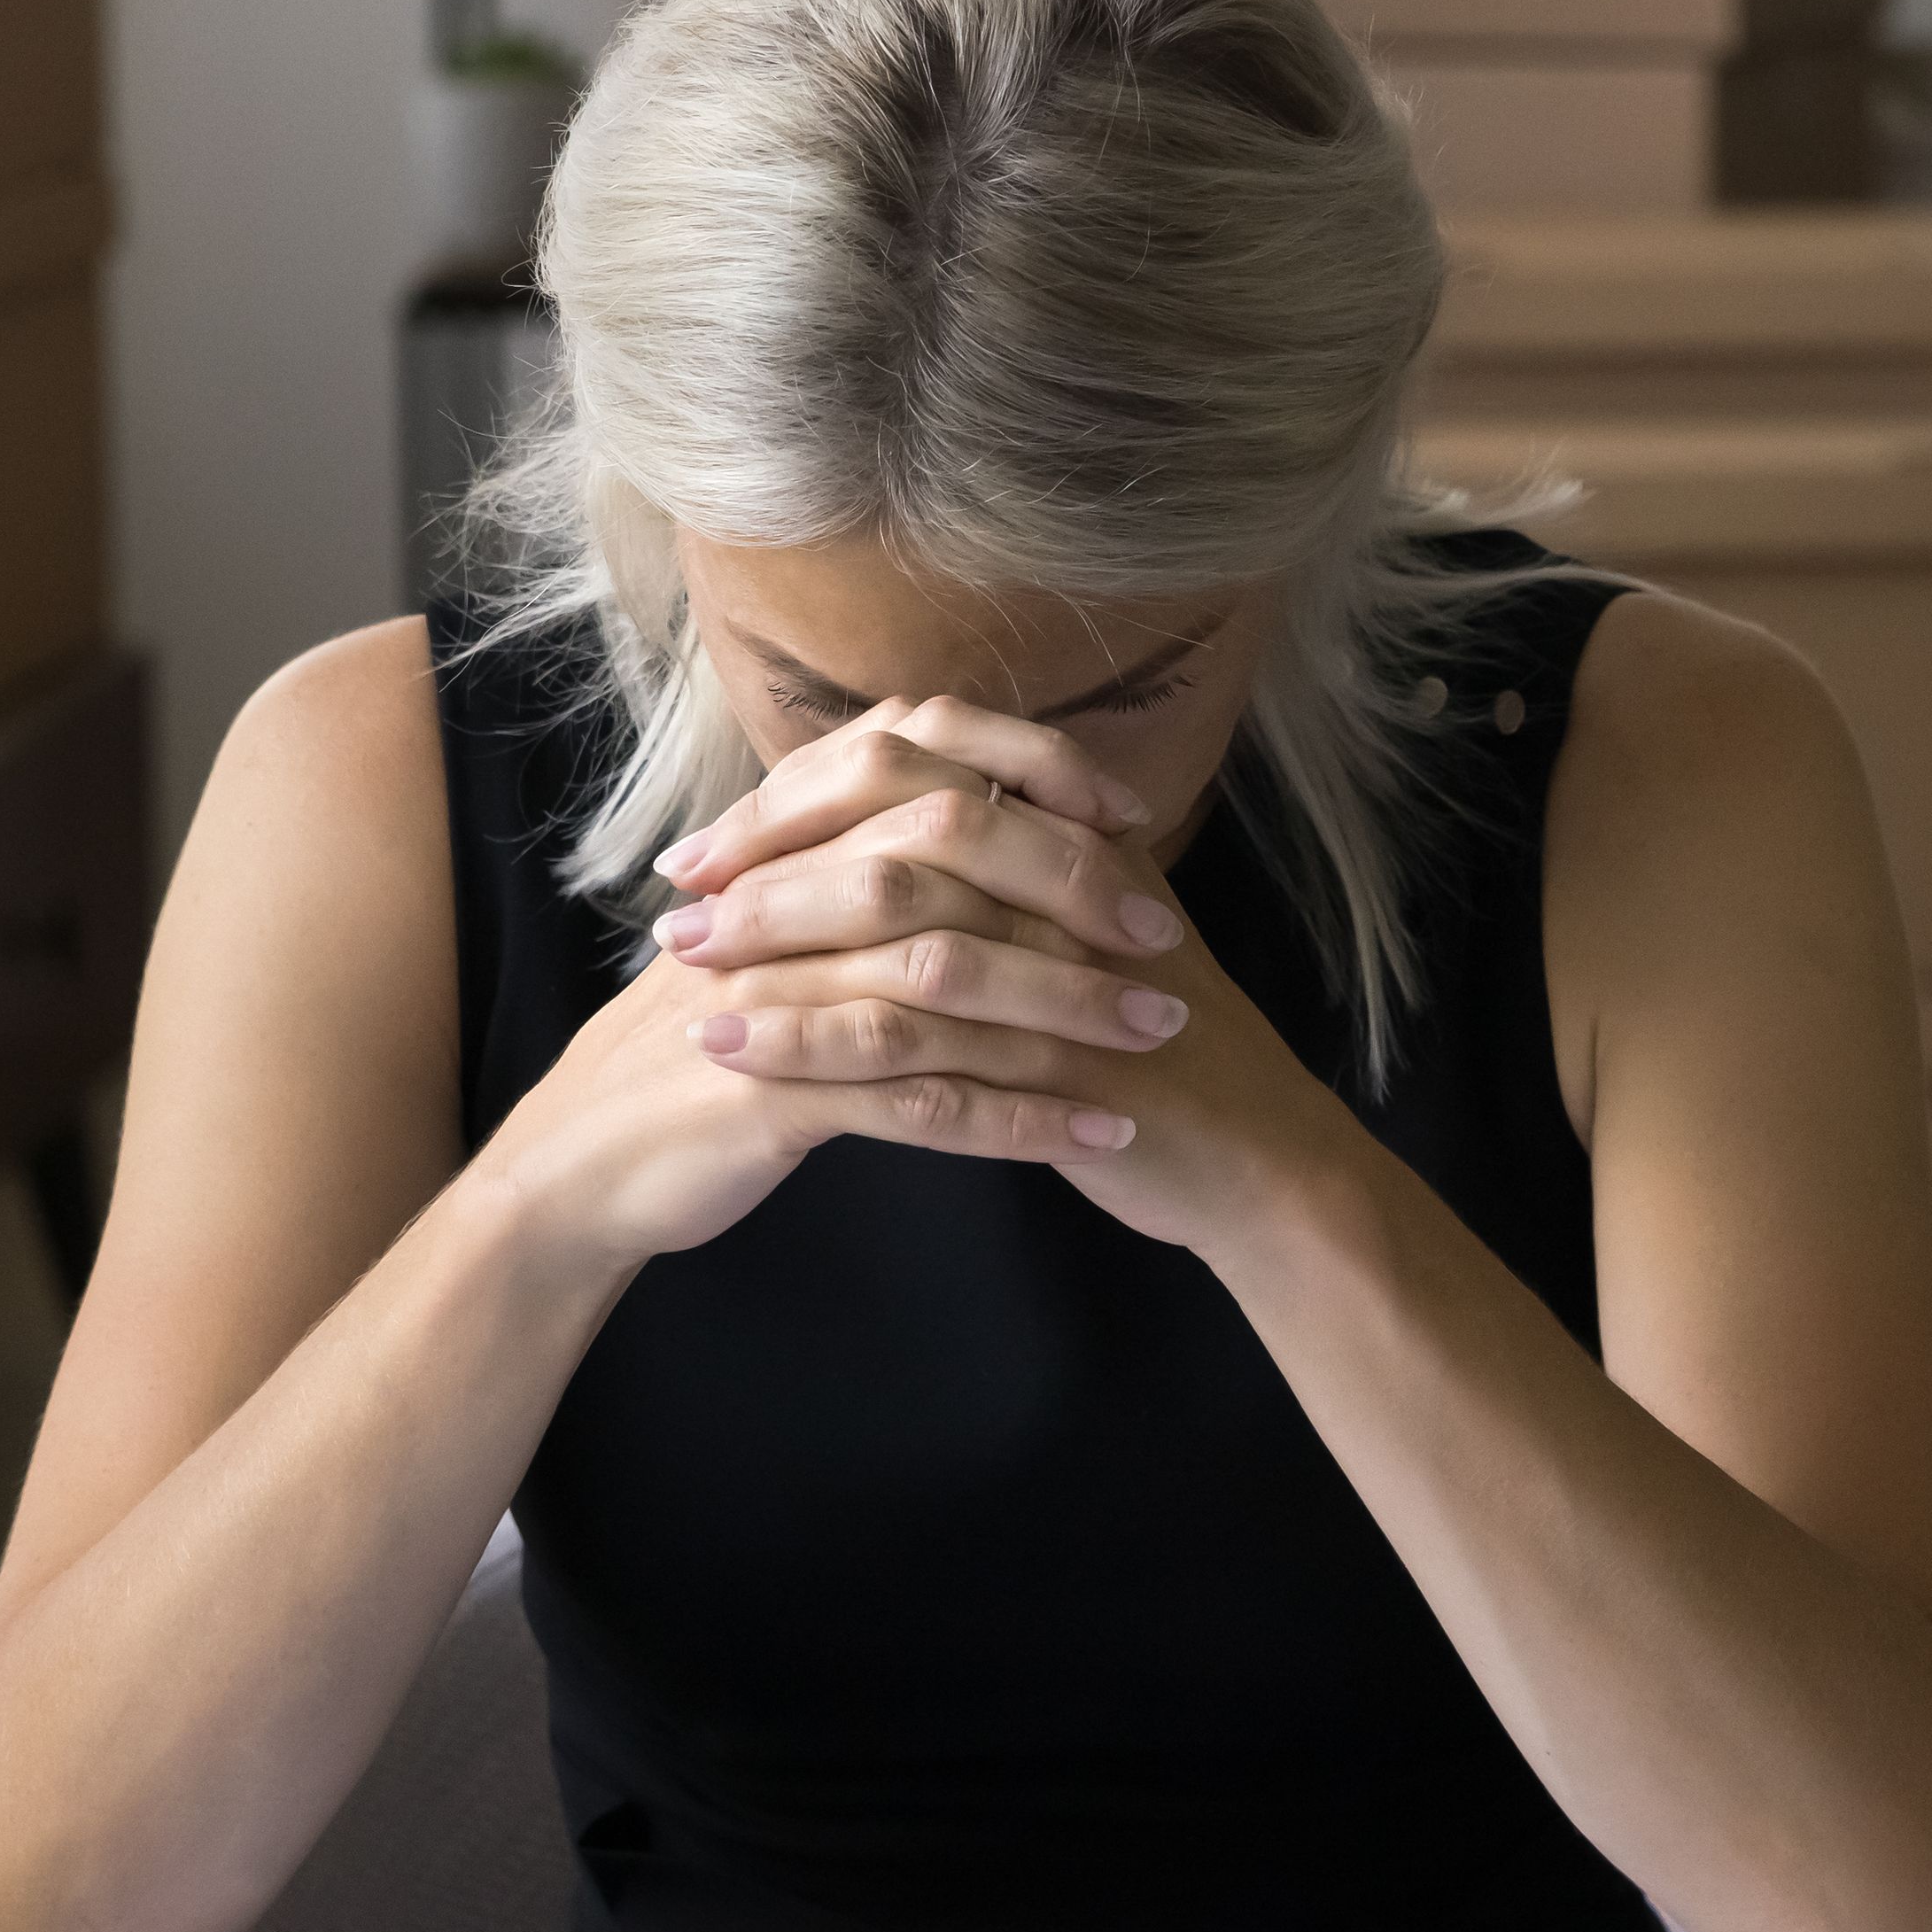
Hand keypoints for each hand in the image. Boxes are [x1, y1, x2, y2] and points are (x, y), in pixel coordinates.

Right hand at [448, 697, 1198, 1285]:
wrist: (580, 1165)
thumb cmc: (702, 1052)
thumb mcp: (770, 943)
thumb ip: (852, 876)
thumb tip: (977, 820)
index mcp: (780, 850)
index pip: (918, 761)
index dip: (1031, 776)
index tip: (1128, 818)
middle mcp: (776, 902)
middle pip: (944, 859)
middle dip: (1071, 896)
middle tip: (1166, 942)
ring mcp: (771, 995)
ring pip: (944, 980)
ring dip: (1064, 1012)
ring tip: (1156, 1042)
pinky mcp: (772, 1093)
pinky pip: (919, 1101)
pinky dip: (1018, 1119)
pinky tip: (1094, 1137)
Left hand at [652, 699, 1366, 1262]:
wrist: (1254, 1160)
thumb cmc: (1148, 1052)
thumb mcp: (1076, 940)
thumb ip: (1000, 880)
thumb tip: (874, 836)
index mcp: (1063, 841)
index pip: (914, 771)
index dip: (800, 796)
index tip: (712, 837)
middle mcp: (1067, 885)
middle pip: (900, 828)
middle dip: (773, 856)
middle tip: (677, 893)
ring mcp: (1070, 969)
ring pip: (901, 928)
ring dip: (777, 945)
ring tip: (683, 970)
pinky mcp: (1060, 1062)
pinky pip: (916, 1043)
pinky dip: (810, 1044)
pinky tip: (731, 1054)